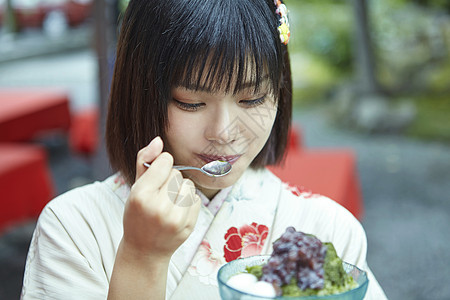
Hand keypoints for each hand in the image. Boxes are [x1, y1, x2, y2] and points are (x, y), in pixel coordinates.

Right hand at [122, 136, 200, 257]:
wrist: (144, 251)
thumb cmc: (137, 215)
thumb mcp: (134, 187)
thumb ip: (145, 161)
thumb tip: (158, 139)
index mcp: (142, 196)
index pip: (166, 162)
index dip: (161, 164)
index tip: (156, 175)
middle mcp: (159, 208)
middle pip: (177, 173)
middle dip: (169, 179)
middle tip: (159, 195)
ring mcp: (176, 219)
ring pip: (189, 185)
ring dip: (180, 190)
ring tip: (168, 203)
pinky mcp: (189, 226)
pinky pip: (195, 199)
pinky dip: (187, 202)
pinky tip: (176, 212)